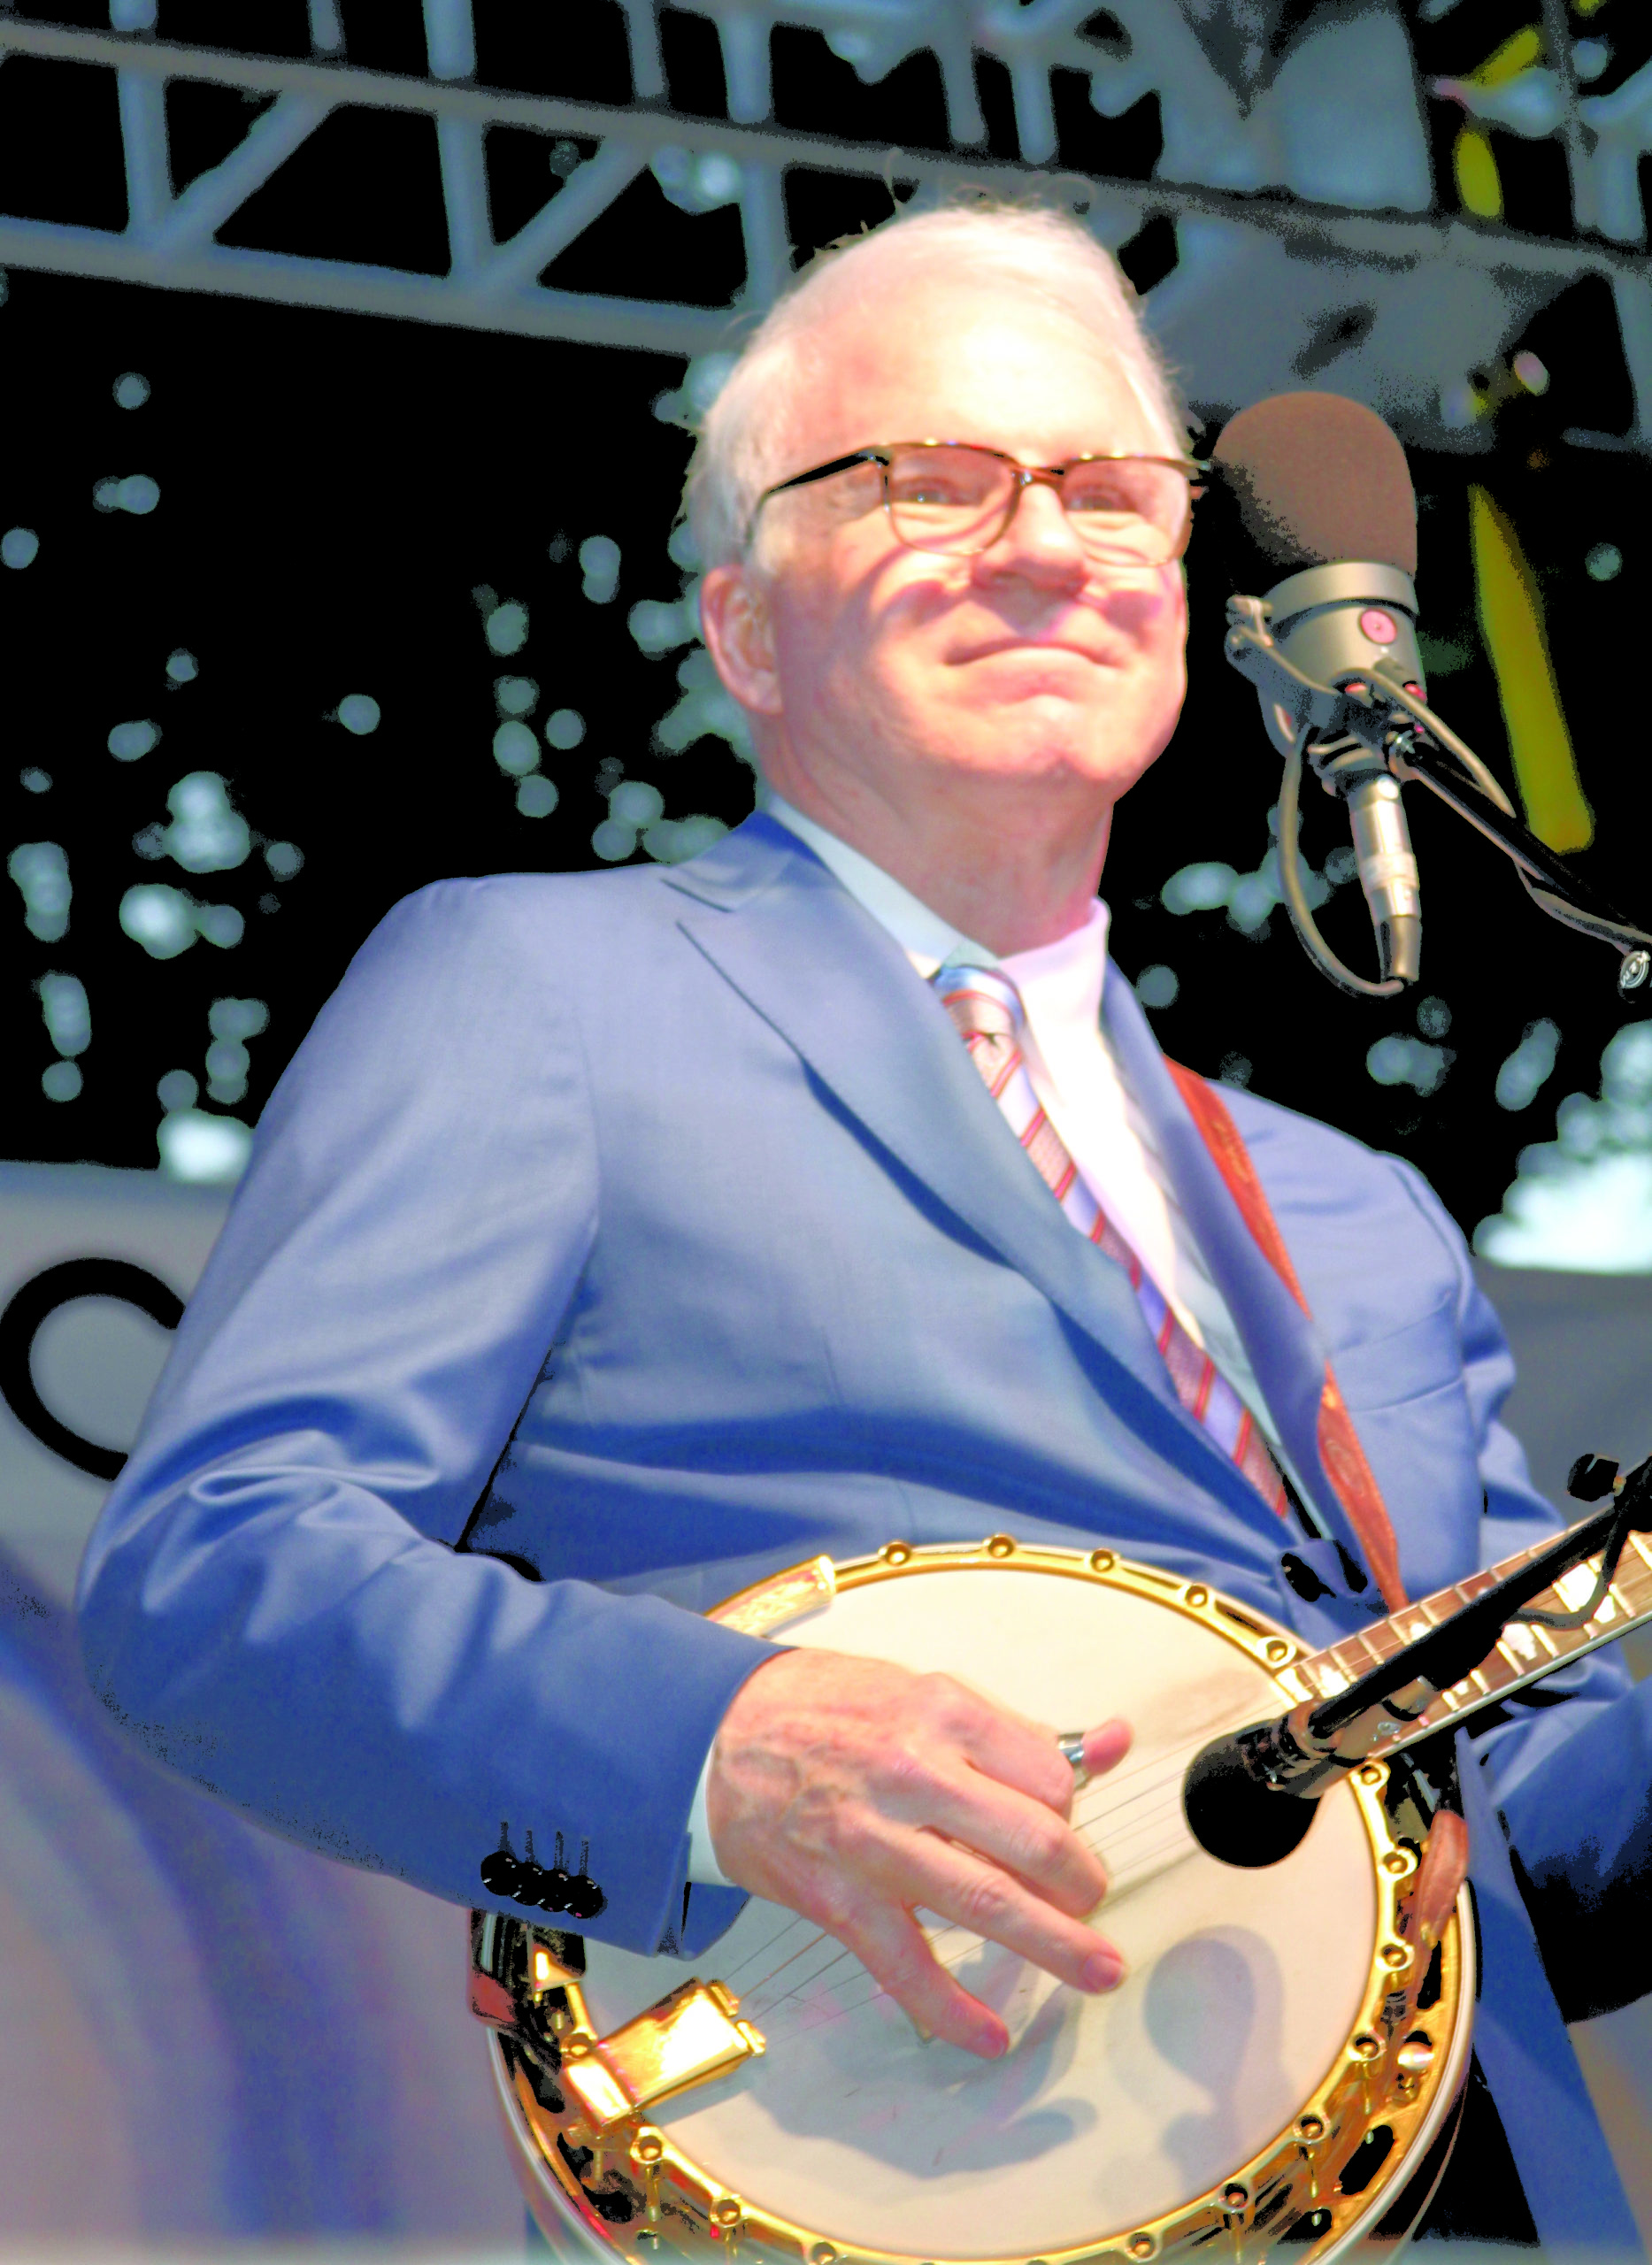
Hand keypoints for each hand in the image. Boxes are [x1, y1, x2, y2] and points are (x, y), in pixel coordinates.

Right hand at [704, 1648, 1131, 2057]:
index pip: (1048, 1777)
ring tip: (1098, 1970)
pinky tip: (990, 2035)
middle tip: (1093, 1903)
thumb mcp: (925, 1693)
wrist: (717, 1734)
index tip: (1061, 1826)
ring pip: (985, 1901)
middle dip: (1081, 1884)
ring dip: (1055, 1944)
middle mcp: (914, 1773)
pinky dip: (951, 2009)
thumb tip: (1114, 1743)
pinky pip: (904, 1965)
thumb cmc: (826, 1709)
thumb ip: (1020, 1730)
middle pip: (1034, 1842)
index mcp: (943, 1713)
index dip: (1068, 1810)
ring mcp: (875, 1840)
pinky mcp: (838, 1897)